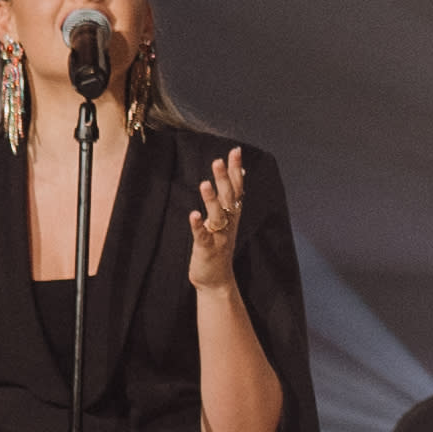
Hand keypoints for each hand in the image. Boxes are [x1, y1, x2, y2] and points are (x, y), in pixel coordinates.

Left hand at [184, 145, 252, 292]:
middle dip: (224, 179)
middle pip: (228, 198)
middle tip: (218, 160)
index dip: (236, 170)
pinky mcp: (207, 249)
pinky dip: (198, 225)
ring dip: (211, 200)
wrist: (217, 280)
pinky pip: (202, 236)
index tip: (235, 151)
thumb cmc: (219, 247)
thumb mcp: (228, 221)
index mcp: (233, 216)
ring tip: (205, 184)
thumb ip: (232, 198)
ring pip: (217, 215)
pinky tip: (193, 215)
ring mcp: (219, 236)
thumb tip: (239, 172)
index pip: (237, 188)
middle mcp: (229, 224)